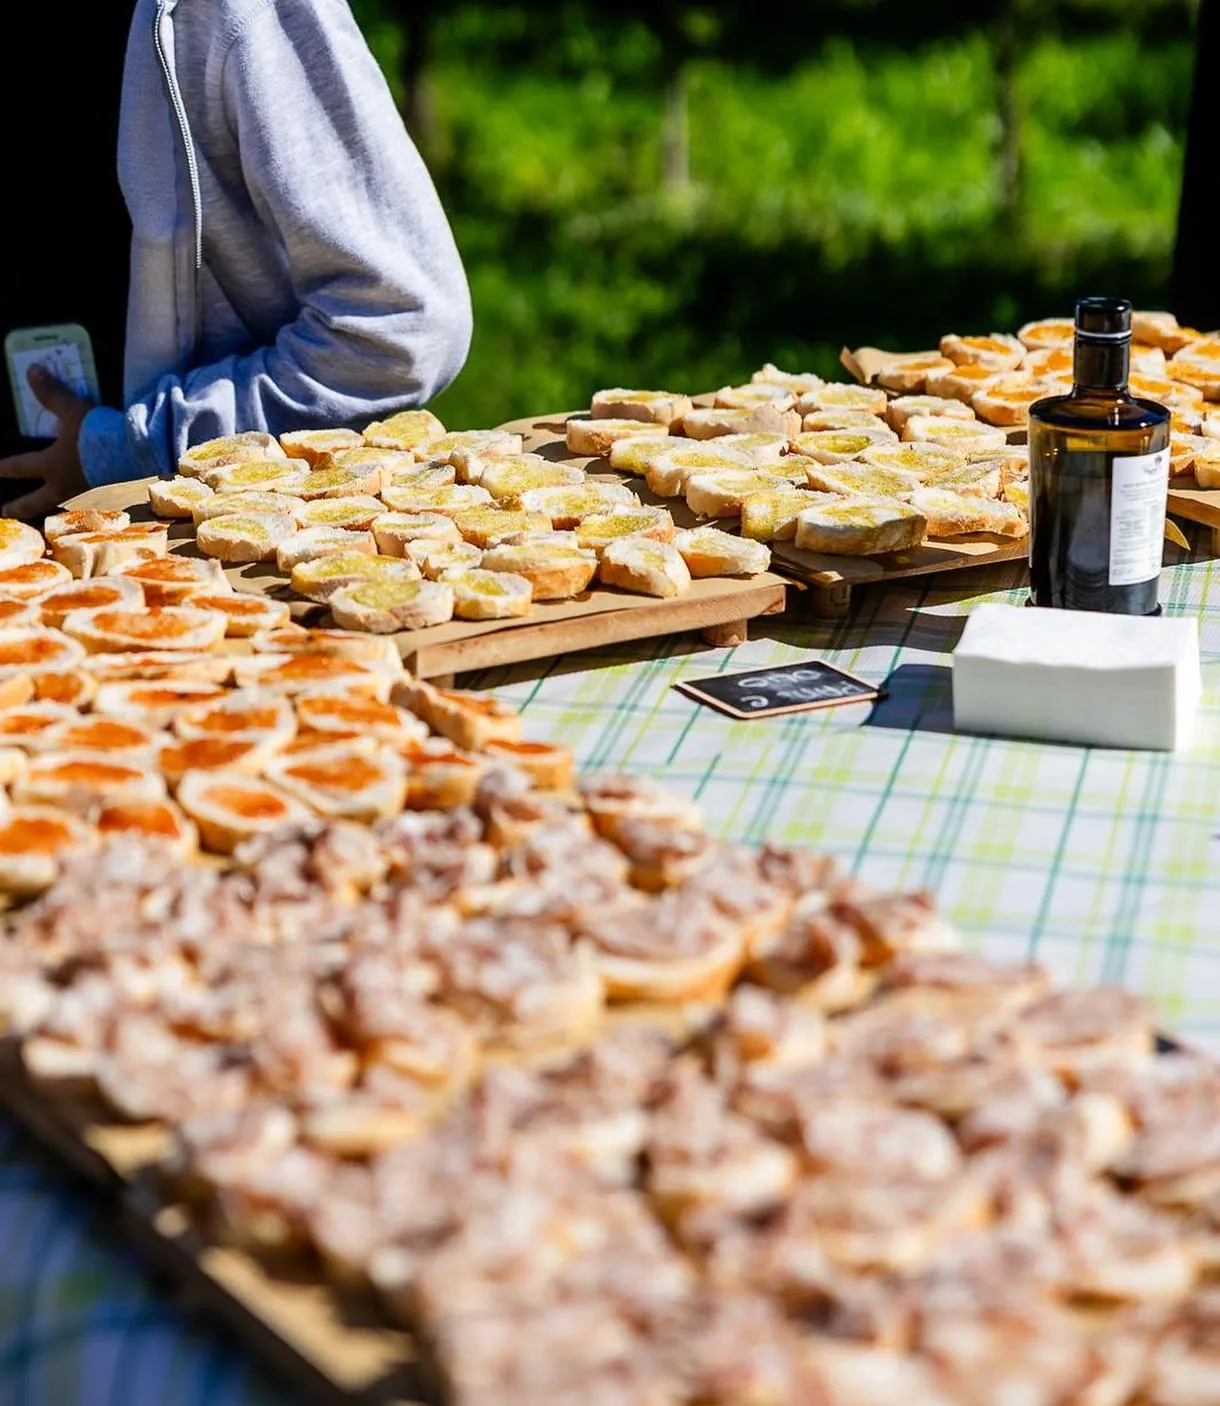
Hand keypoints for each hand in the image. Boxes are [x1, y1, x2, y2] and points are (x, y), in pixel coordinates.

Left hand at [0, 366, 92, 518]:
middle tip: (5, 511)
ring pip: (61, 504)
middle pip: (35, 502)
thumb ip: (52, 393)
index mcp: (52, 465)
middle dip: (18, 507)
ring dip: (50, 506)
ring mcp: (86, 493)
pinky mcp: (107, 494)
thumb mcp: (73, 410)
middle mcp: (64, 485)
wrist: (133, 455)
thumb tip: (32, 370)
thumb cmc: (96, 435)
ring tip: (47, 507)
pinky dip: (82, 499)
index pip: (21, 467)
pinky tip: (86, 496)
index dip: (4, 468)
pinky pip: (88, 499)